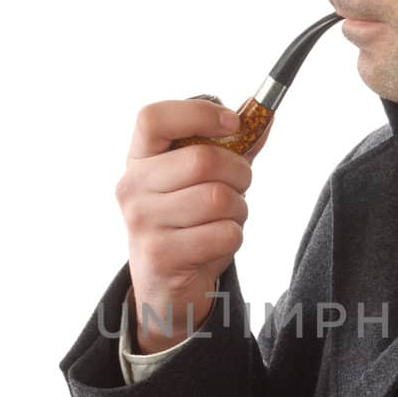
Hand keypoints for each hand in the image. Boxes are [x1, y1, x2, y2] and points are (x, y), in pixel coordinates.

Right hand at [116, 98, 267, 354]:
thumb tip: (265, 117)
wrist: (164, 284)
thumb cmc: (188, 221)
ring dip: (239, 209)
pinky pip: (224, 233)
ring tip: (226, 219)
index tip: (232, 122)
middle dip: (239, 172)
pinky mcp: (161, 254)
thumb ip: (231, 146)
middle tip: (240, 185)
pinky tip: (217, 243)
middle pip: (203, 160)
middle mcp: (132, 187)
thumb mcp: (201, 179)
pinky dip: (234, 237)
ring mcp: (142, 222)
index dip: (198, 113)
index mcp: (139, 159)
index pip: (153, 118)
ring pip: (219, 199)